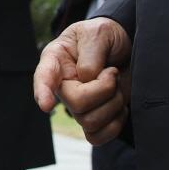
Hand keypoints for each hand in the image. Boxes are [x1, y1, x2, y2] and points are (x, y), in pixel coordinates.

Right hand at [32, 16, 132, 145]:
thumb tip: (86, 79)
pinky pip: (97, 136)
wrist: (124, 46)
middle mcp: (62, 85)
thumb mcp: (99, 33)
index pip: (44, 77)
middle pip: (76, 103)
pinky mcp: (92, 118)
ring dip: (114, 104)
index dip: (43, 91)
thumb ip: (91, 55)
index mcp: (56, 59)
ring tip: (116, 84)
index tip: (46, 105)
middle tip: (112, 72)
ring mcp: (76, 105)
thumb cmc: (105, 36)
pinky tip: (120, 106)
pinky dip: (115, 124)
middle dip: (104, 90)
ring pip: (90, 121)